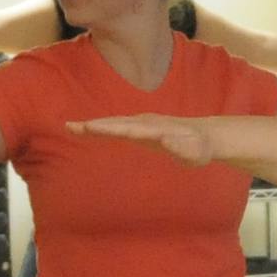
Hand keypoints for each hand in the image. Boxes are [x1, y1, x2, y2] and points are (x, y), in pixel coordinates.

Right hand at [76, 113, 251, 166]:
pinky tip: (88, 131)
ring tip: (71, 127)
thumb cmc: (201, 149)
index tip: (90, 128)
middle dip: (93, 125)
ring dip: (93, 125)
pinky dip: (101, 128)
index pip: (127, 129)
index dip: (108, 128)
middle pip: (115, 123)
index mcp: (154, 129)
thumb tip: (166, 142)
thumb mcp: (195, 153)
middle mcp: (145, 123)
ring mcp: (142, 125)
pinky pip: (117, 127)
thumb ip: (182, 148)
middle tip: (70, 126)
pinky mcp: (140, 130)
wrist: (206, 136)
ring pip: (114, 123)